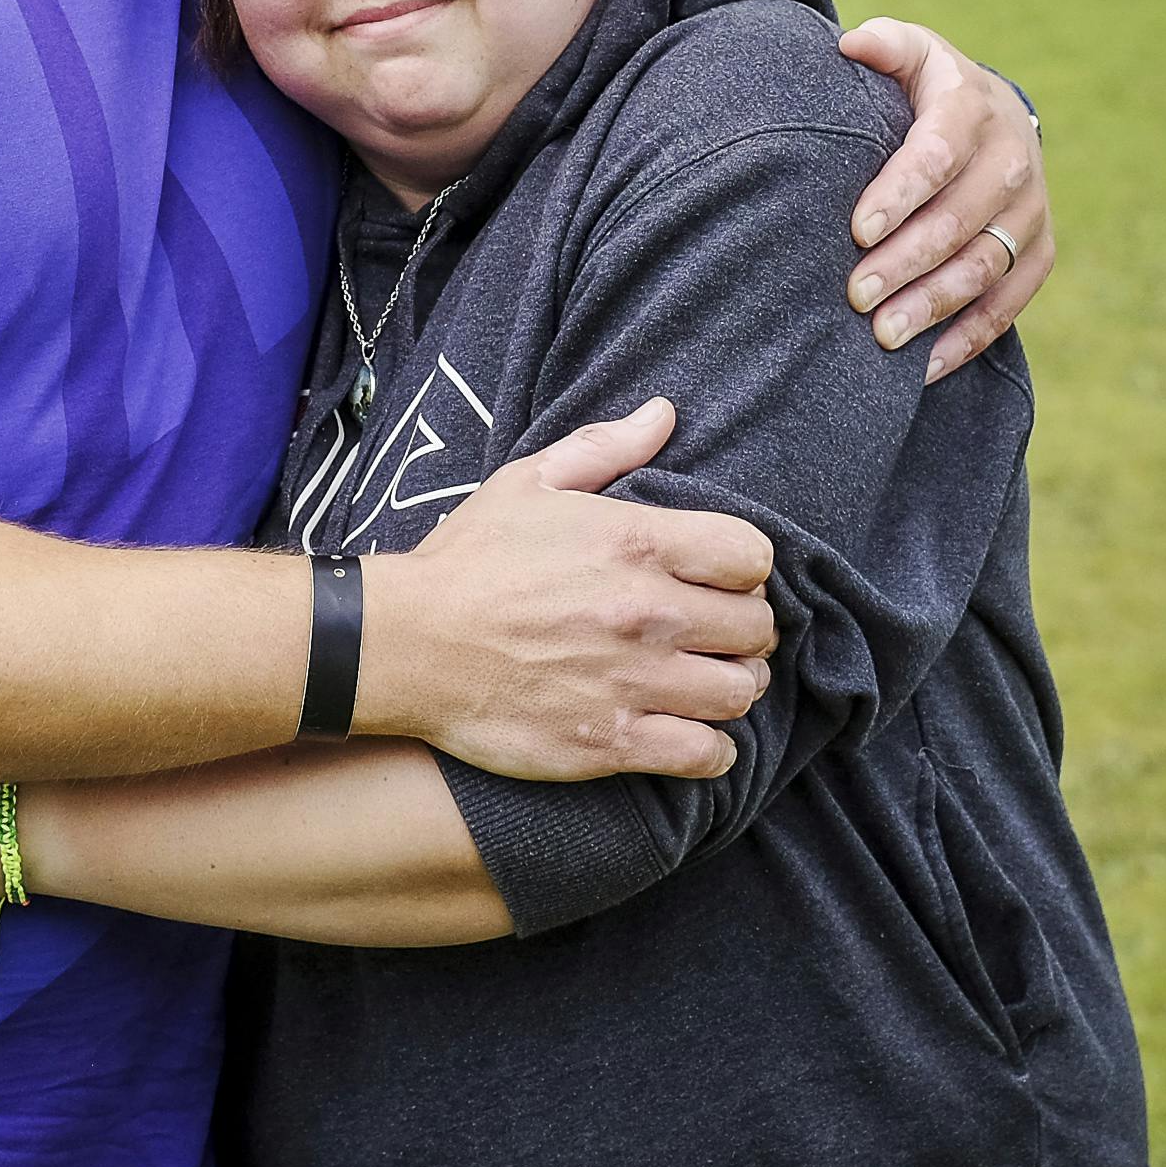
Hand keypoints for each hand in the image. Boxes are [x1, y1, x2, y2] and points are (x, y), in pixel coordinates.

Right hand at [359, 398, 775, 784]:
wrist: (409, 643)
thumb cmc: (469, 558)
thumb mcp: (530, 482)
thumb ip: (604, 446)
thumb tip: (663, 412)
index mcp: (634, 542)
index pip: (751, 555)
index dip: (745, 566)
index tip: (721, 576)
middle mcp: (645, 613)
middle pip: (756, 627)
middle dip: (745, 628)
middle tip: (717, 632)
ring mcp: (632, 682)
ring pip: (739, 691)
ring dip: (733, 685)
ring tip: (709, 679)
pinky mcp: (611, 743)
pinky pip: (705, 754)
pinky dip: (710, 749)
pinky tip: (690, 731)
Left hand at [839, 18, 1051, 383]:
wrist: (993, 117)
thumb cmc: (928, 89)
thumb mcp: (911, 53)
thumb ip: (883, 45)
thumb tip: (851, 44)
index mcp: (972, 110)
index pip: (936, 156)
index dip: (899, 194)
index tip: (857, 230)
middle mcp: (1012, 162)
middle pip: (959, 223)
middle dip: (905, 263)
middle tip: (854, 295)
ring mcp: (1031, 213)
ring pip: (983, 270)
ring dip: (932, 307)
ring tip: (882, 337)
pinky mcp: (1038, 254)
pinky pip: (1006, 306)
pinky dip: (966, 340)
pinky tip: (922, 368)